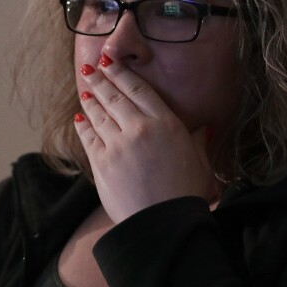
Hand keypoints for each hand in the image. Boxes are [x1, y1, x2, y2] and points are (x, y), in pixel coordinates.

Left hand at [74, 55, 216, 223]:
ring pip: (99, 115)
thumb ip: (198, 140)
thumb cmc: (187, 194)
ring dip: (90, 100)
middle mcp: (139, 129)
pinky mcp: (101, 163)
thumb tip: (206, 127)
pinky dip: (83, 125)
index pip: (139, 90)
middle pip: (115, 97)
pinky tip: (79, 118)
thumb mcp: (200, 161)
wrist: (164, 224)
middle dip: (101, 80)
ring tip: (85, 89)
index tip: (111, 62)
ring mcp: (117, 145)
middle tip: (90, 68)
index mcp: (166, 124)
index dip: (122, 74)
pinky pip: (88, 137)